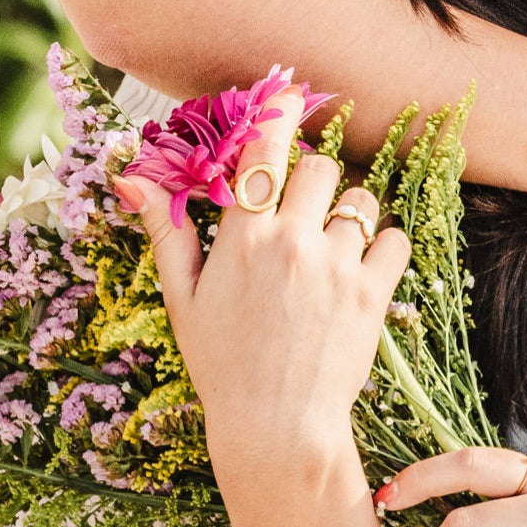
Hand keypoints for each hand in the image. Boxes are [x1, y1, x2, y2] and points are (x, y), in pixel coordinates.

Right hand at [122, 88, 410, 457]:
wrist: (278, 427)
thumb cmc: (222, 364)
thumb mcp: (182, 299)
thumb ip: (166, 232)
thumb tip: (132, 177)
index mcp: (244, 238)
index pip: (263, 152)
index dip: (276, 116)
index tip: (286, 98)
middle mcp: (294, 242)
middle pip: (321, 167)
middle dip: (313, 180)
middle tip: (304, 210)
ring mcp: (339, 266)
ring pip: (361, 201)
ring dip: (347, 216)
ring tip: (331, 251)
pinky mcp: (375, 293)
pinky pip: (394, 238)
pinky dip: (383, 245)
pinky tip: (362, 268)